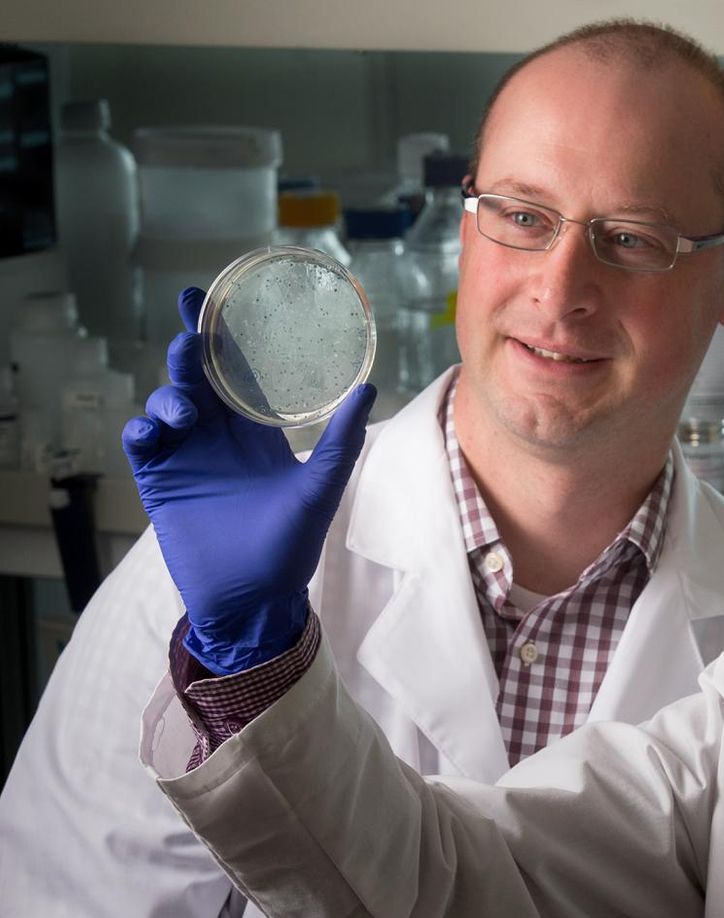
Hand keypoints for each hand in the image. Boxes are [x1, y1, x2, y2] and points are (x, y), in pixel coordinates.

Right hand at [122, 287, 375, 675]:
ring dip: (170, 392)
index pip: (238, 372)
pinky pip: (141, 440)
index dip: (225, 335)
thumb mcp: (320, 486)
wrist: (254, 598)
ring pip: (167, 402)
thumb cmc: (290, 546)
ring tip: (186, 405)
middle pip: (197, 376)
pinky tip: (156, 430)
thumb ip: (340, 439)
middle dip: (190, 347)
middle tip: (192, 329)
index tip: (216, 298)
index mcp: (256, 431)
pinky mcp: (159, 480)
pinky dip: (143, 427)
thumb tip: (368, 386)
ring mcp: (186, 455)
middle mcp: (218, 435)